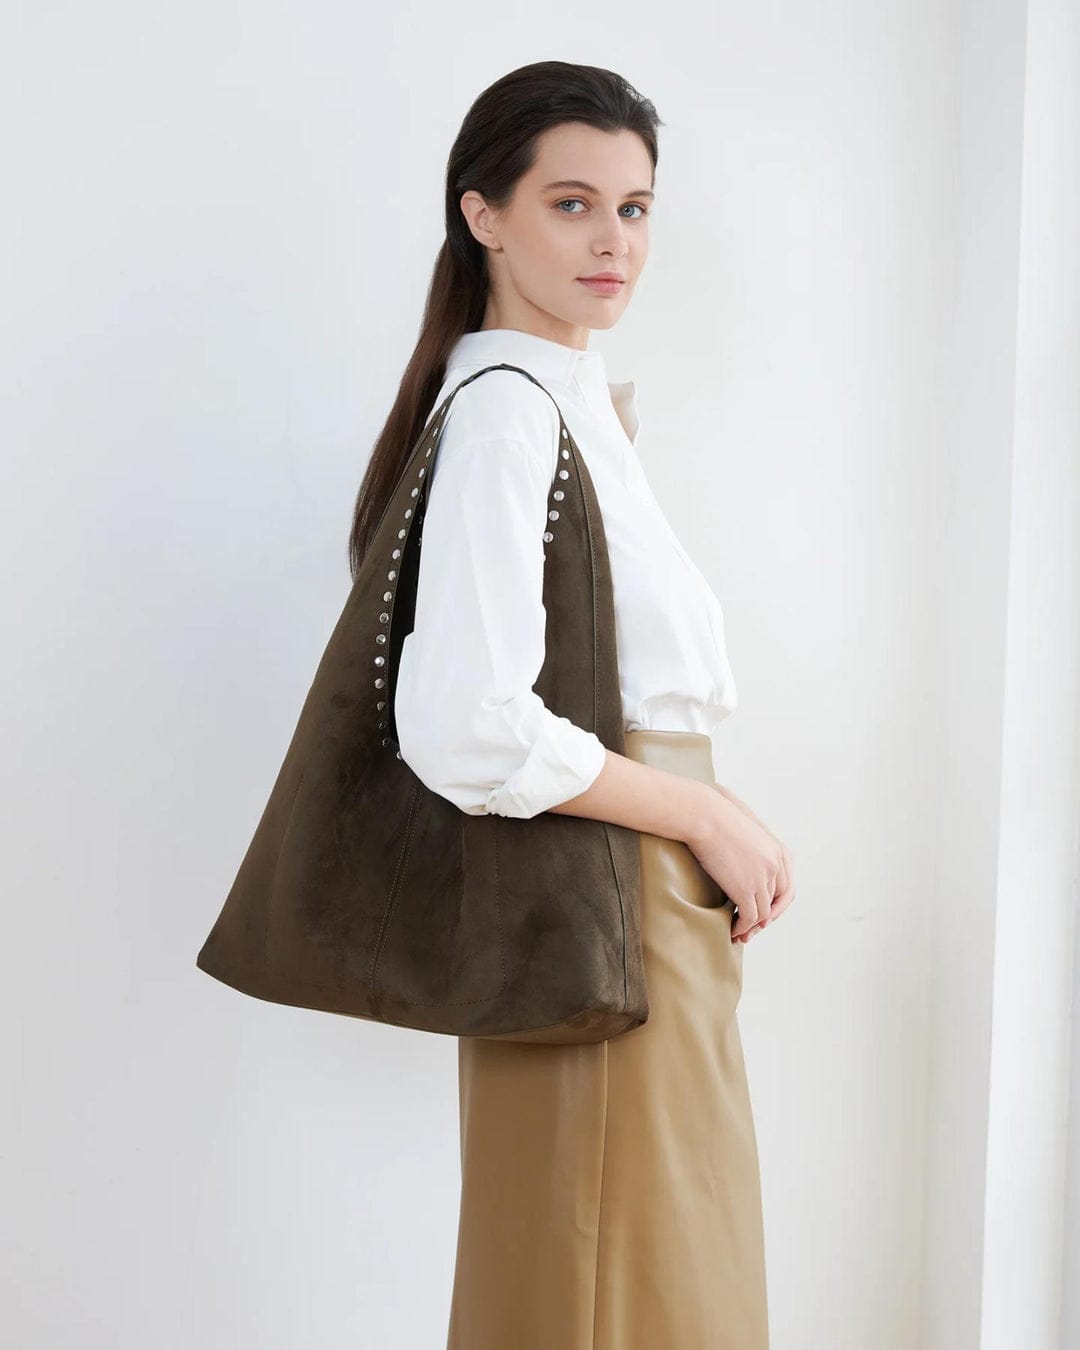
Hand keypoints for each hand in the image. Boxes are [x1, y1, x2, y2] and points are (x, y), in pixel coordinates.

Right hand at [687, 786, 794, 941]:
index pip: (787, 888)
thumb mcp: (748, 832)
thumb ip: (756, 850)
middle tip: (751, 929)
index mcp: (780, 853)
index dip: (776, 906)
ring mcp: (763, 878)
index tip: (764, 915)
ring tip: (738, 933)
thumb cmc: (718, 818)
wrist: (705, 817)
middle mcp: (777, 867)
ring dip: (751, 927)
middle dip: (764, 919)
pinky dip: (742, 928)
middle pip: (777, 903)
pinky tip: (732, 930)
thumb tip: (747, 864)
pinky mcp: (745, 889)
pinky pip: (749, 917)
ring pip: (763, 914)